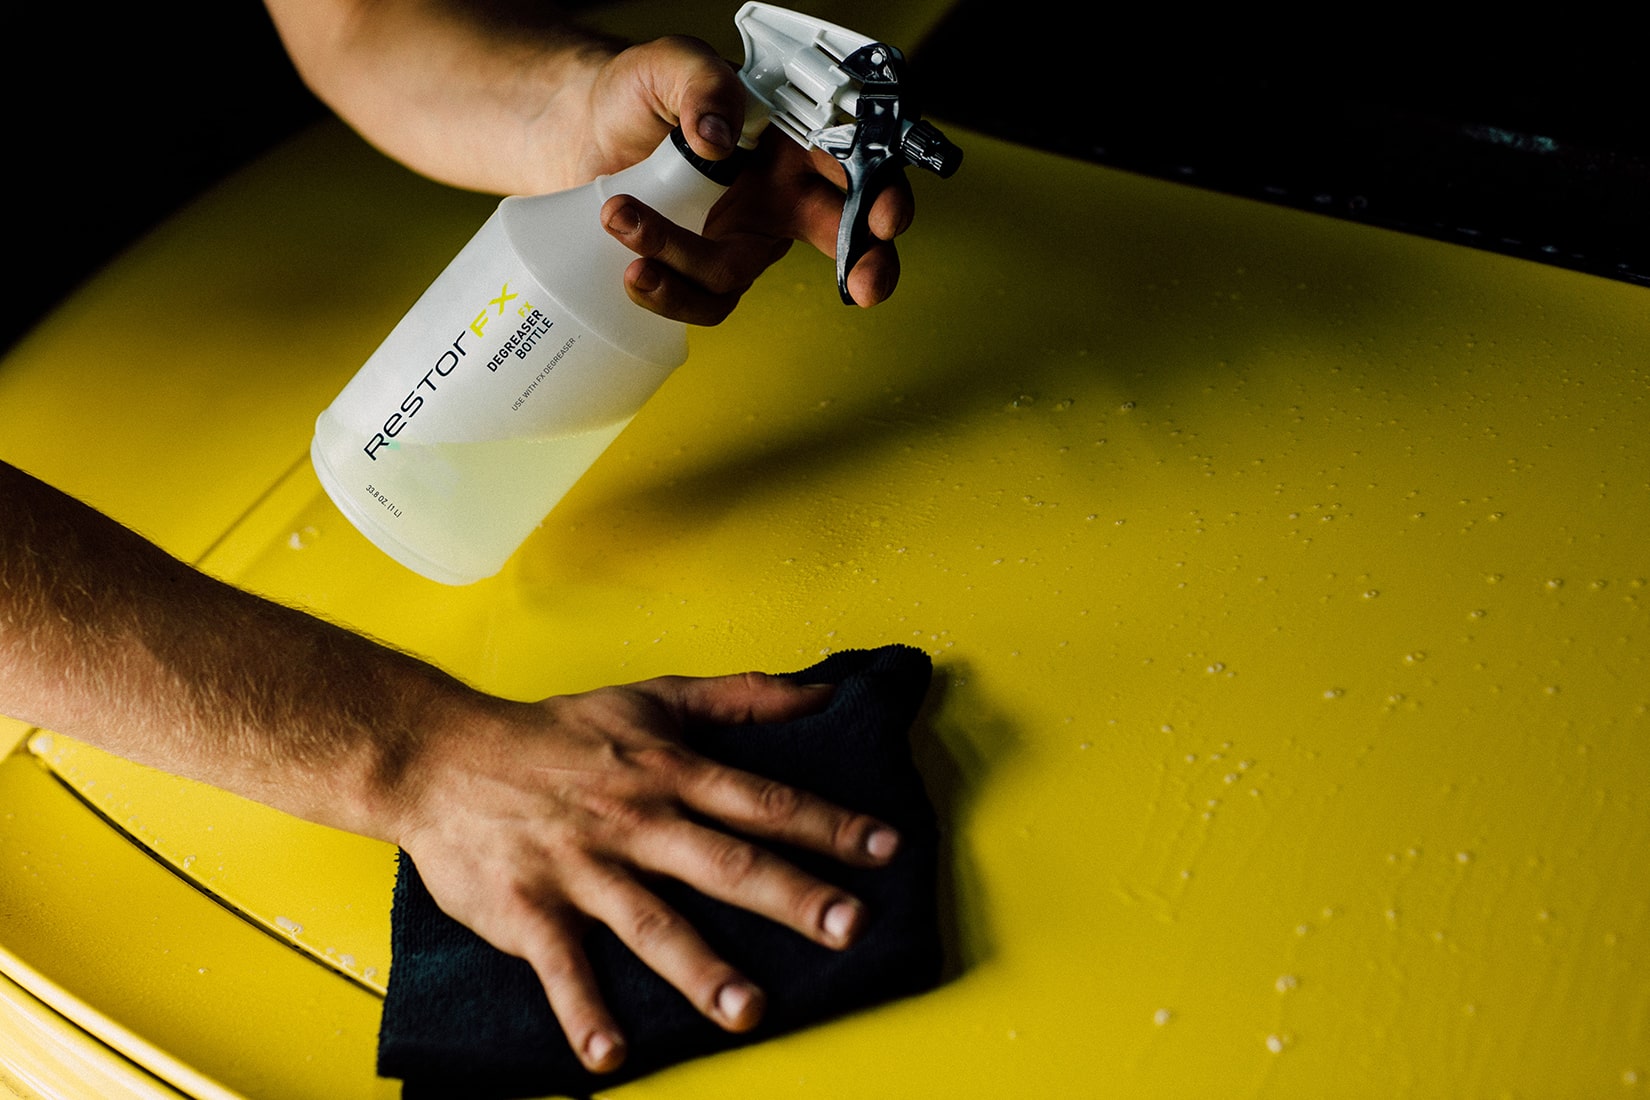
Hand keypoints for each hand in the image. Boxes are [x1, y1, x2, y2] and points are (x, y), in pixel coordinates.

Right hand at [392, 671, 900, 1073]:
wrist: (441, 756)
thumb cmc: (556, 733)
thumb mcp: (652, 699)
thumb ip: (741, 697)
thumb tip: (821, 692)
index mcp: (669, 774)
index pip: (763, 801)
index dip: (828, 824)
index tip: (886, 849)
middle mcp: (634, 823)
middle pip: (723, 863)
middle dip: (789, 896)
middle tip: (849, 927)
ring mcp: (581, 870)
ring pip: (651, 923)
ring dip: (700, 969)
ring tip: (749, 1012)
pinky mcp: (528, 910)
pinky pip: (561, 968)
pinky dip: (583, 1012)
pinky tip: (611, 1058)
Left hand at [582, 36, 913, 320]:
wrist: (582, 128)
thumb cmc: (638, 92)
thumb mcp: (669, 63)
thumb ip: (702, 83)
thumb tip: (717, 136)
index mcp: (792, 139)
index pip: (854, 164)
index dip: (881, 192)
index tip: (884, 217)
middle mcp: (780, 193)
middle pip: (843, 237)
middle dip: (867, 265)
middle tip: (866, 285)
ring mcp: (742, 236)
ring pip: (743, 274)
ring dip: (688, 264)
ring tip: (626, 223)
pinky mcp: (700, 267)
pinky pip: (703, 301)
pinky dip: (668, 293)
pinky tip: (633, 268)